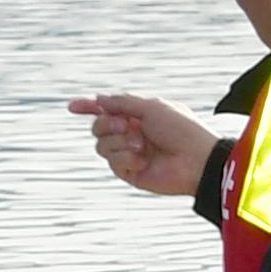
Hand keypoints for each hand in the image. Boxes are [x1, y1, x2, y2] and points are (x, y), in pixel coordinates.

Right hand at [69, 94, 214, 198]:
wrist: (198, 160)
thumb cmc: (182, 130)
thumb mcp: (152, 108)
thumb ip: (122, 103)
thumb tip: (99, 99)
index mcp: (139, 116)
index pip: (108, 111)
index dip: (89, 108)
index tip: (73, 107)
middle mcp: (132, 134)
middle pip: (98, 127)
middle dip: (107, 124)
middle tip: (125, 125)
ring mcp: (130, 153)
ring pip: (101, 145)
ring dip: (119, 142)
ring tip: (141, 145)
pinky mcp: (129, 172)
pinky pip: (112, 162)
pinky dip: (126, 158)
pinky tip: (143, 160)